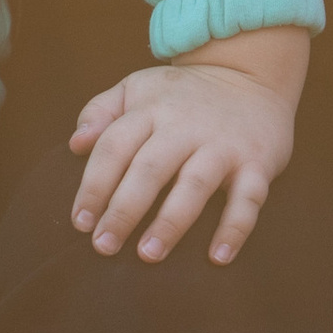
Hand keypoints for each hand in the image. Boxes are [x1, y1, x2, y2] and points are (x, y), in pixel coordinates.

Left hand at [69, 24, 309, 265]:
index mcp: (152, 109)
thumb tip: (75, 144)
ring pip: (195, 184)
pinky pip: (249, 197)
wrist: (251, 73)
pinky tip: (218, 258)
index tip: (80, 222)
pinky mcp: (257, 162)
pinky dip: (235, 228)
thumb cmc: (182, 94)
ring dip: (171, 221)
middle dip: (124, 209)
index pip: (115, 146)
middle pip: (150, 168)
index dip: (94, 185)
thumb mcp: (138, 88)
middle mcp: (186, 126)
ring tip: (148, 255)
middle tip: (104, 246)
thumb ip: (100, 112)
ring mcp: (223, 144)